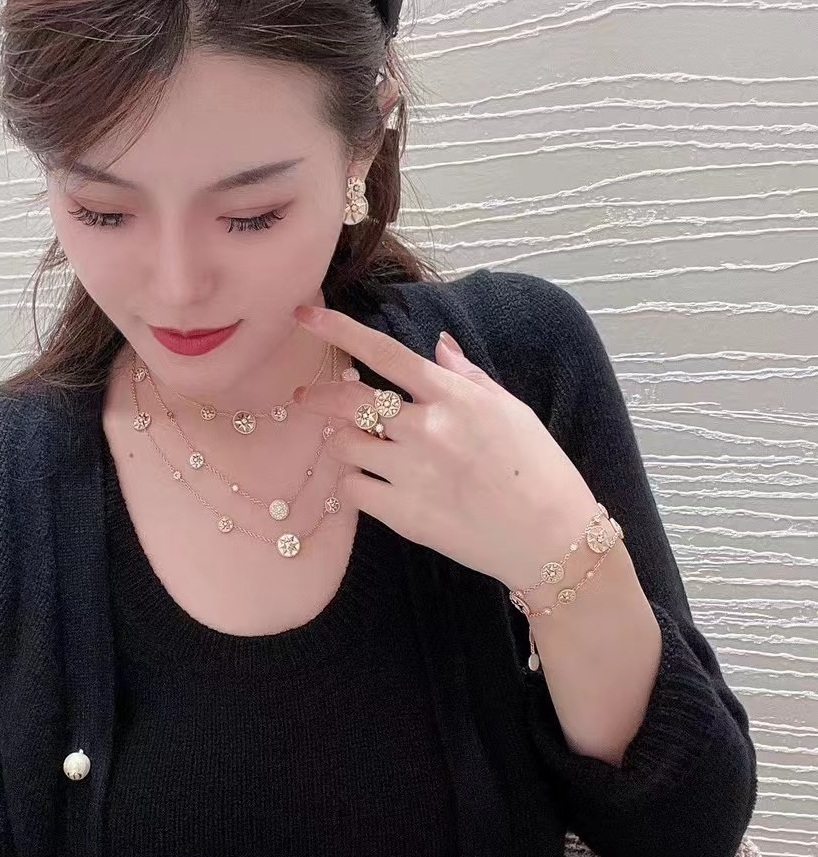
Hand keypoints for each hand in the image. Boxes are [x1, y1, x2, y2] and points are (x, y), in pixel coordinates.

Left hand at [290, 303, 601, 592]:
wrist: (551, 538)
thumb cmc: (539, 470)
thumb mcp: (512, 411)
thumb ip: (468, 376)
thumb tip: (440, 344)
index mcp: (454, 397)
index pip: (385, 353)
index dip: (339, 331)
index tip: (305, 317)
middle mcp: (426, 429)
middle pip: (349, 401)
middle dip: (317, 396)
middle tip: (305, 399)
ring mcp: (410, 472)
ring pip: (344, 445)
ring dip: (343, 443)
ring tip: (360, 451)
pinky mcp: (401, 514)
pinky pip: (352, 489)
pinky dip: (354, 485)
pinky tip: (371, 486)